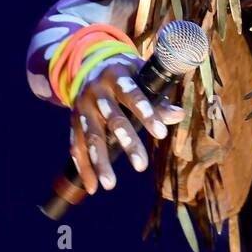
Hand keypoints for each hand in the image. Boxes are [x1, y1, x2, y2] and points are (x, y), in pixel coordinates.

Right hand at [69, 56, 184, 193]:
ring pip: (91, 136)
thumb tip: (178, 115)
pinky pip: (76, 146)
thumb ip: (159, 100)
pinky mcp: (73, 121)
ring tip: (110, 185)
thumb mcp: (143, 79)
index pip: (133, 95)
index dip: (147, 113)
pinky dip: (83, 167)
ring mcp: (82, 106)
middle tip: (142, 166)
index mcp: (117, 75)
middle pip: (113, 119)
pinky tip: (91, 186)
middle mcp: (96, 90)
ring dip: (100, 161)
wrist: (92, 65)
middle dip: (128, 142)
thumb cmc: (128, 75)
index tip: (161, 135)